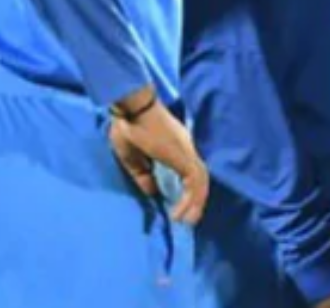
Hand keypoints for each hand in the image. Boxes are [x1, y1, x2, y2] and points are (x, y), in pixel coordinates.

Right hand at [107, 90, 209, 224]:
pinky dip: (190, 199)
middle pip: (199, 178)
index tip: (179, 207)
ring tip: (184, 221)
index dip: (187, 190)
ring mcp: (187, 150)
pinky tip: (179, 213)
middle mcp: (185, 148)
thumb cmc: (128, 126)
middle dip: (195, 201)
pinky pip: (195, 182)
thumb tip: (153, 192)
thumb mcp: (132, 158)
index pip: (188, 171)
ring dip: (195, 204)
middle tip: (186, 220)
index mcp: (174, 146)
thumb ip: (143, 175)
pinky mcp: (185, 155)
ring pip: (201, 182)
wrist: (131, 107)